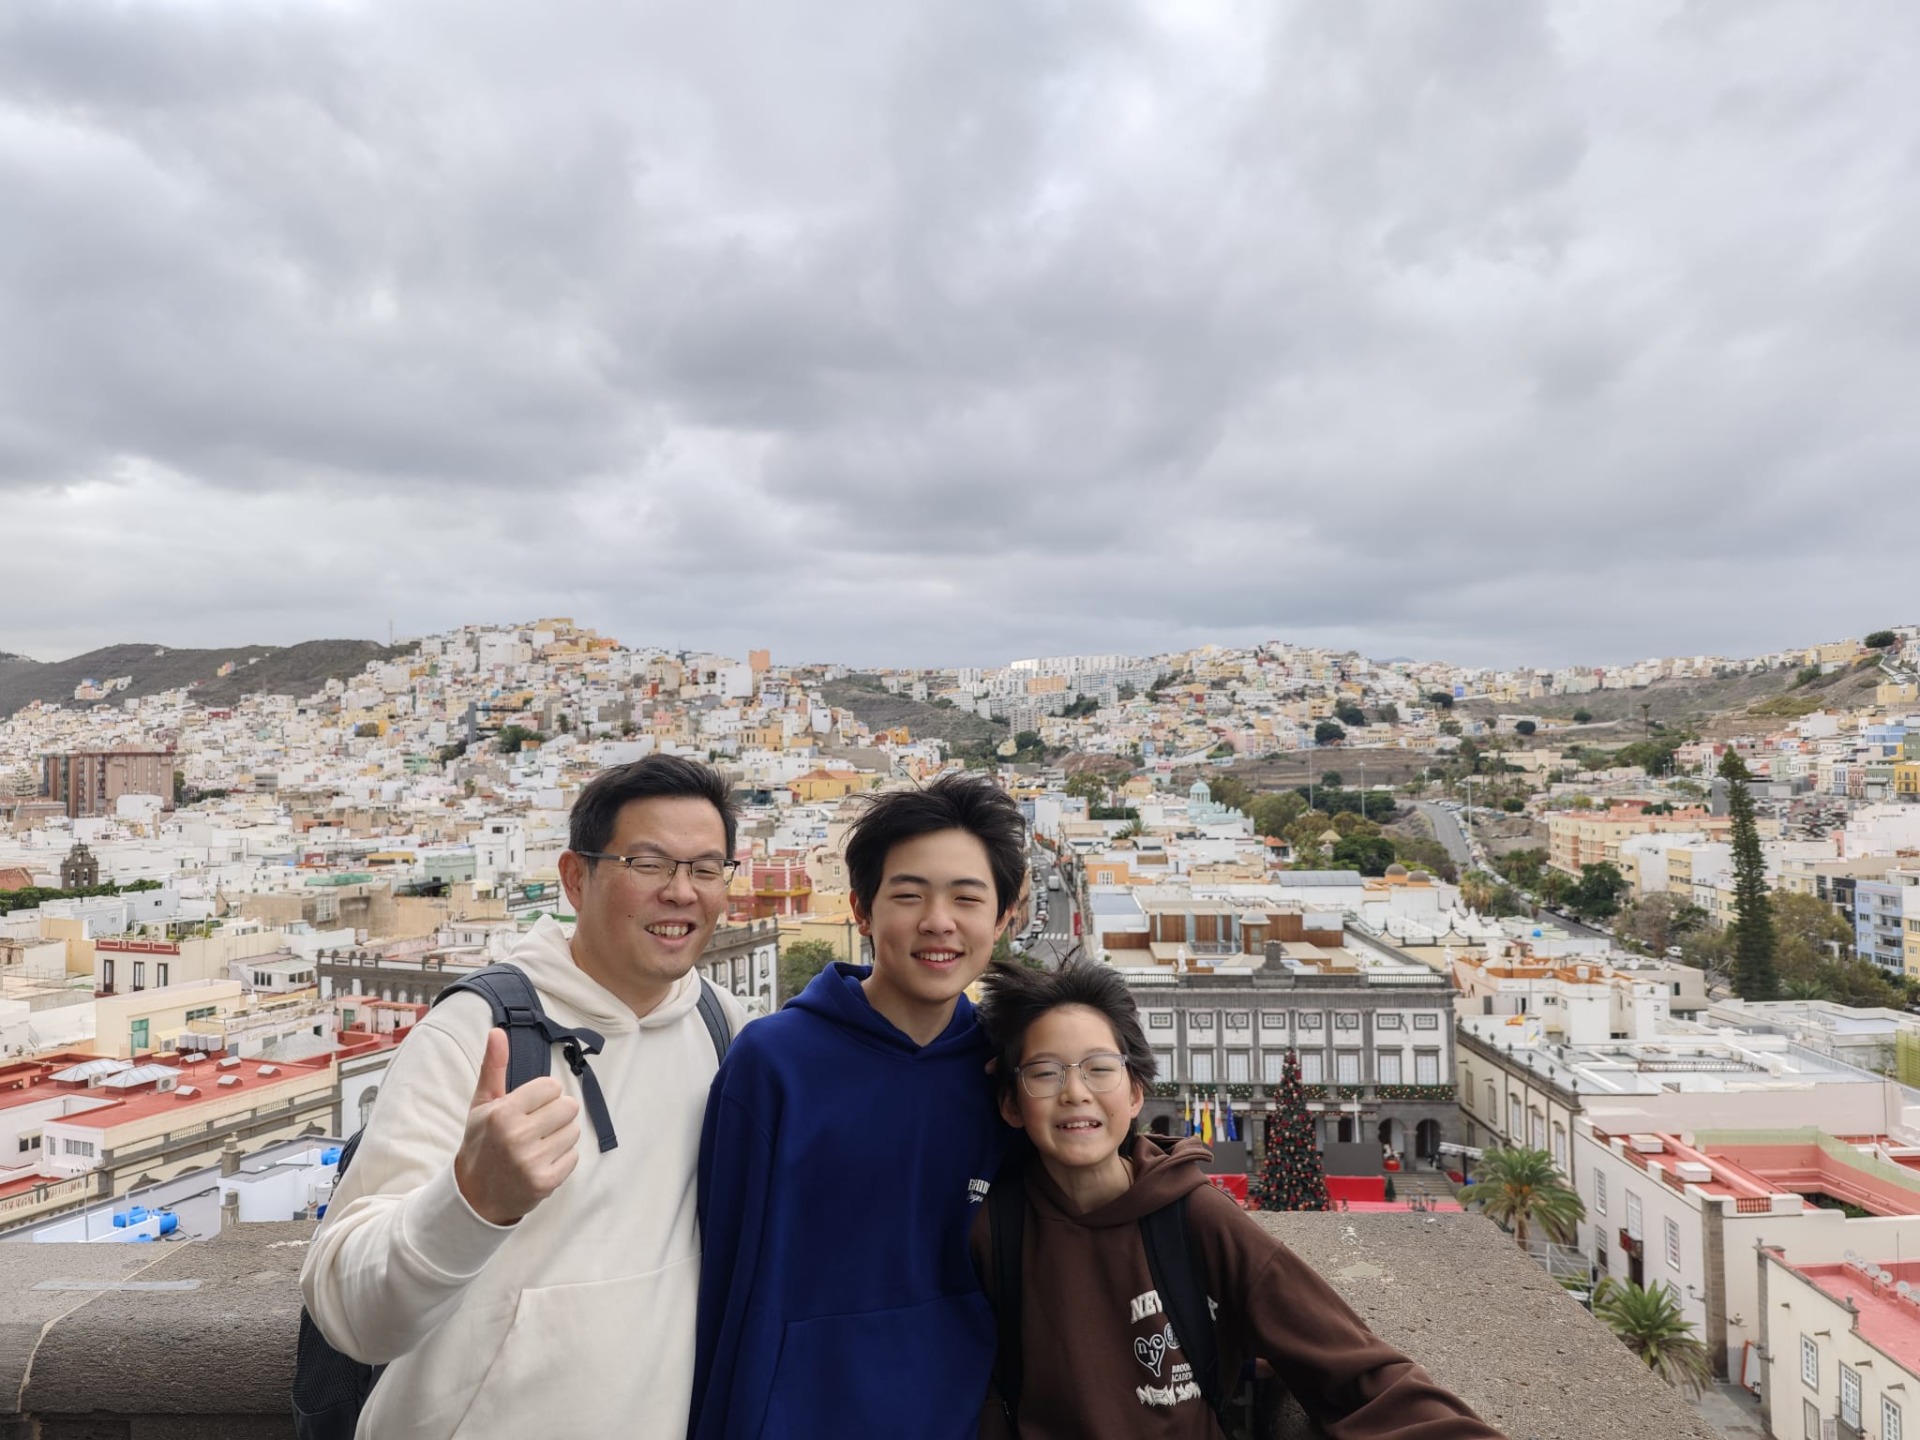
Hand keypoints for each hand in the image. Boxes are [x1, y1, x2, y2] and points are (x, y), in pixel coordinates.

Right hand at [454, 1029, 581, 1225]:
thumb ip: (494, 1067)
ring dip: (560, 1136)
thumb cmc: (482, 1142)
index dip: (543, 1096)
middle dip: (555, 1115)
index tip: (528, 1108)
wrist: (474, 1195)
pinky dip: (562, 1159)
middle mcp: (517, 1137)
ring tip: (537, 1145)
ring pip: (573, 1131)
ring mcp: (532, 1162)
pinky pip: (574, 1157)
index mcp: (503, 1113)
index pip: (552, 1086)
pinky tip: (541, 1162)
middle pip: (568, 1107)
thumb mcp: (482, 1104)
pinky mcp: (545, 1182)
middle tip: (535, 1127)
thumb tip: (497, 1031)